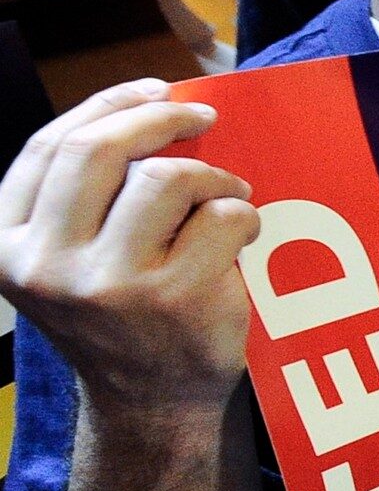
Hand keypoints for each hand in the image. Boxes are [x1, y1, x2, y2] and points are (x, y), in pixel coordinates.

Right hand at [0, 80, 260, 414]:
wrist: (150, 403)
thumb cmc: (118, 313)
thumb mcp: (65, 257)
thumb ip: (81, 194)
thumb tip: (144, 101)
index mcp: (6, 245)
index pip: (51, 147)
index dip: (107, 105)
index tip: (154, 88)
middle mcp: (45, 264)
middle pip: (100, 149)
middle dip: (161, 117)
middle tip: (201, 117)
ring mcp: (108, 283)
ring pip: (167, 177)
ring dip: (212, 175)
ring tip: (225, 196)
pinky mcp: (172, 297)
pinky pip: (222, 215)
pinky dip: (243, 215)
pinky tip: (238, 239)